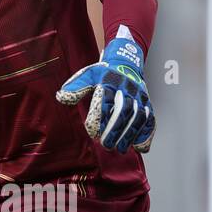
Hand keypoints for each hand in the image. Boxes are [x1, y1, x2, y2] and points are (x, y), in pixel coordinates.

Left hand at [56, 35, 154, 152]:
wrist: (126, 62)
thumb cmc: (104, 73)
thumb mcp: (88, 75)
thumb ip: (76, 87)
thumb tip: (61, 97)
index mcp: (109, 81)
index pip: (104, 102)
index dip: (98, 119)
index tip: (93, 133)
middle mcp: (126, 88)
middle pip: (123, 111)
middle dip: (115, 130)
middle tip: (107, 145)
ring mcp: (139, 96)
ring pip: (138, 116)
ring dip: (130, 135)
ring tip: (121, 149)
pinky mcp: (147, 103)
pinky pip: (150, 118)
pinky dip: (147, 134)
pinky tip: (140, 147)